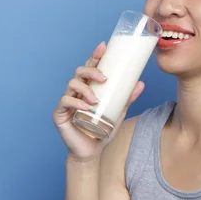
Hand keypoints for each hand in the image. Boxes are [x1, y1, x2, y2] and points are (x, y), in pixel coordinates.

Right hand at [52, 41, 144, 160]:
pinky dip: (76, 102)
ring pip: (71, 84)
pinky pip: (65, 101)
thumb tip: (141, 83)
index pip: (90, 67)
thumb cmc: (102, 130)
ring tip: (96, 99)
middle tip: (104, 78)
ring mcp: (66, 101)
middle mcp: (76, 91)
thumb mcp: (118, 112)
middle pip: (79, 72)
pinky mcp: (59, 113)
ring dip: (85, 89)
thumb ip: (127, 98)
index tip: (103, 46)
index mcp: (88, 88)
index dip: (95, 55)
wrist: (91, 152)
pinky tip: (86, 107)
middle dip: (91, 70)